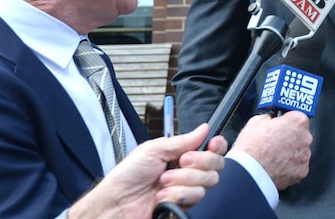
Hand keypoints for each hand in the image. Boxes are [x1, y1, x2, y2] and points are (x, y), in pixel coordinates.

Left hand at [69, 123, 224, 218]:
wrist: (117, 203)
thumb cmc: (128, 175)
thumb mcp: (154, 149)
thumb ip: (183, 140)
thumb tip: (204, 128)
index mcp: (182, 154)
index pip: (212, 149)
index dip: (217, 146)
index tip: (213, 144)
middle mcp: (188, 171)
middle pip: (215, 165)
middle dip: (198, 162)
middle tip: (180, 162)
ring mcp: (186, 189)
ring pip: (206, 182)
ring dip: (182, 180)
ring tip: (162, 183)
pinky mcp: (183, 205)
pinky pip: (195, 198)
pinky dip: (177, 196)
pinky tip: (162, 197)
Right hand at [232, 111, 311, 189]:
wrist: (249, 174)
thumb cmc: (251, 148)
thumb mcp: (257, 121)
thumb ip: (271, 117)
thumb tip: (272, 119)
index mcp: (297, 121)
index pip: (298, 116)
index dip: (288, 120)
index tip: (282, 124)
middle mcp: (305, 138)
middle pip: (300, 134)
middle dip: (290, 137)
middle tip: (275, 141)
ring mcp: (305, 156)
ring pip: (300, 151)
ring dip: (291, 152)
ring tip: (274, 156)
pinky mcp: (302, 172)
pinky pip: (298, 166)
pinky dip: (290, 166)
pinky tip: (277, 166)